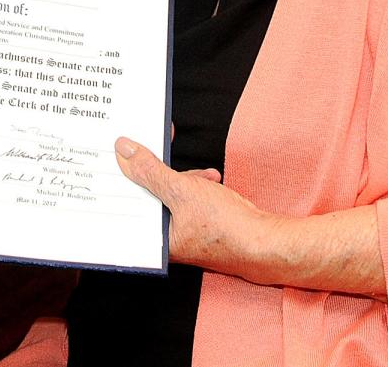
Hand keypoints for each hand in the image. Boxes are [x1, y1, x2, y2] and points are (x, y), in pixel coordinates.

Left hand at [115, 137, 384, 296]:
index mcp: (152, 242)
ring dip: (183, 179)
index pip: (125, 203)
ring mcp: (182, 236)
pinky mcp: (198, 229)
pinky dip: (196, 188)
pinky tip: (210, 181)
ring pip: (169, 195)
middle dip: (157, 171)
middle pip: (147, 196)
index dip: (122, 173)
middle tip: (159, 143)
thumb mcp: (182, 191)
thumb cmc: (225, 227)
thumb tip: (123, 150)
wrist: (267, 244)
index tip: (121, 147)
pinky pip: (186, 200)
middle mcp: (164, 242)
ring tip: (201, 178)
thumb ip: (150, 170)